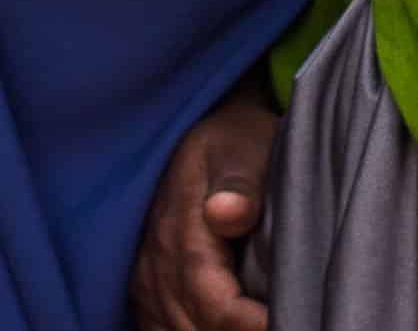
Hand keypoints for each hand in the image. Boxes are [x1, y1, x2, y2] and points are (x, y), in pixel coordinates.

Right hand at [131, 90, 276, 330]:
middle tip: (282, 323)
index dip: (249, 325)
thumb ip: (238, 184)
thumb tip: (225, 213)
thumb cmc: (233, 138)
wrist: (196, 120)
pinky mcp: (142, 274)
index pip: (214, 303)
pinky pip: (153, 322)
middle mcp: (157, 253)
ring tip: (247, 325)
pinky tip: (203, 328)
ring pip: (174, 328)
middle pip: (194, 325)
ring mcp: (145, 266)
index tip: (286, 323)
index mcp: (183, 227)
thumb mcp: (243, 148)